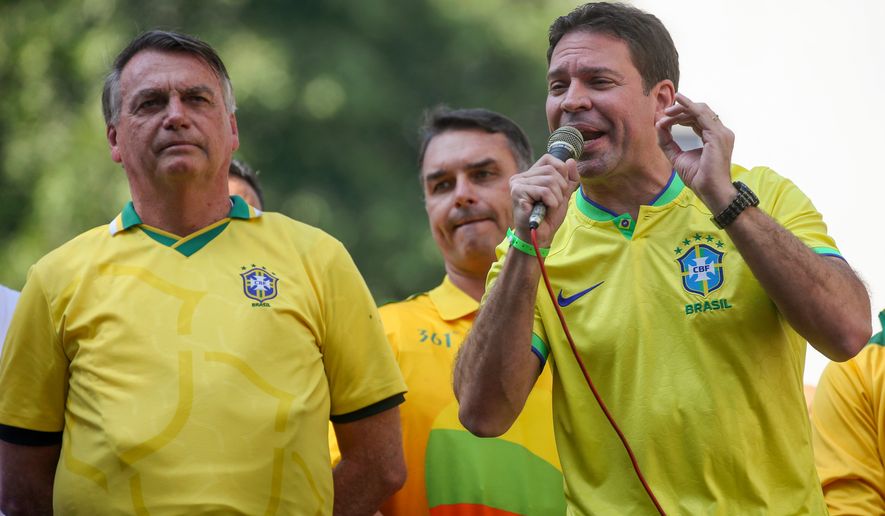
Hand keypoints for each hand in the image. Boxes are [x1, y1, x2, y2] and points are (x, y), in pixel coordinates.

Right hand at [510, 153, 578, 246]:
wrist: (539, 236)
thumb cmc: (548, 217)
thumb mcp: (563, 195)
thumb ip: (569, 179)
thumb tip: (571, 161)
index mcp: (530, 175)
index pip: (548, 159)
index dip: (560, 170)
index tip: (560, 188)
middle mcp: (521, 177)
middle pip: (551, 170)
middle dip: (560, 188)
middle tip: (553, 202)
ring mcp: (517, 184)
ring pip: (549, 180)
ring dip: (556, 198)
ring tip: (548, 207)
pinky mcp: (517, 192)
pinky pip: (544, 191)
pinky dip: (551, 202)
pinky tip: (544, 210)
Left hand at [656, 93, 736, 211]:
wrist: (710, 190)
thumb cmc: (698, 178)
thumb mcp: (677, 156)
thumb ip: (667, 142)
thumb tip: (658, 126)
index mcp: (713, 136)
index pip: (697, 119)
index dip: (680, 116)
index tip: (664, 118)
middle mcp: (720, 132)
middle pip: (699, 112)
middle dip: (680, 110)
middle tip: (663, 113)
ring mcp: (720, 132)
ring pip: (700, 110)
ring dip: (681, 109)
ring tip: (666, 112)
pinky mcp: (717, 135)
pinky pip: (701, 114)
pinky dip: (688, 107)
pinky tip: (678, 101)